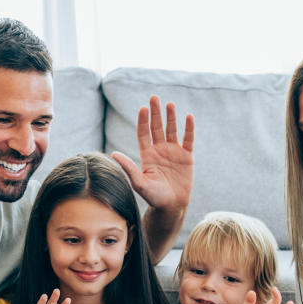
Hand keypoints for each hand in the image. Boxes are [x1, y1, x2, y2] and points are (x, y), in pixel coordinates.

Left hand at [111, 95, 193, 216]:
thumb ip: (129, 167)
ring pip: (172, 130)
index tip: (142, 108)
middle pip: (157, 127)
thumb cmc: (154, 197)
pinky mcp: (187, 157)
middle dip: (155, 113)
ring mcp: (174, 152)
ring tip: (170, 104)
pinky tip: (188, 117)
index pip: (144, 133)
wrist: (172, 206)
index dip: (143, 121)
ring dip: (170, 117)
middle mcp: (160, 150)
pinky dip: (188, 128)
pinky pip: (188, 139)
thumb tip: (113, 154)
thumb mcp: (139, 183)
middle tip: (154, 97)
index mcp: (148, 155)